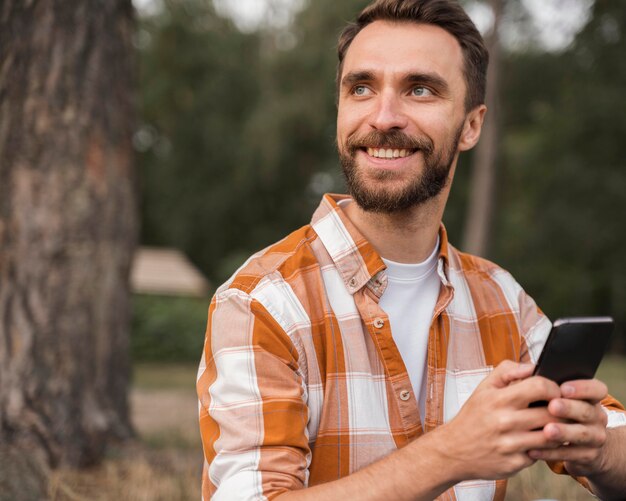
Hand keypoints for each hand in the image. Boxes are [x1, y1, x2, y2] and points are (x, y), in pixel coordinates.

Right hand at [433, 360, 562, 481]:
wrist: (454, 450)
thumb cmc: (473, 416)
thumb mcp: (483, 388)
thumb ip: (507, 371)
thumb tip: (531, 366)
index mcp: (498, 399)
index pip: (539, 387)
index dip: (553, 387)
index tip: (555, 392)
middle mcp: (504, 421)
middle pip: (551, 413)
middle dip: (561, 411)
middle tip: (561, 410)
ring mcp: (510, 444)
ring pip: (551, 436)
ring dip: (557, 431)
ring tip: (553, 426)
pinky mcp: (514, 464)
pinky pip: (541, 454)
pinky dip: (543, 448)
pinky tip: (538, 443)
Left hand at [527, 379, 608, 476]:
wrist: (578, 447)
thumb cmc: (556, 413)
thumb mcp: (553, 397)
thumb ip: (538, 382)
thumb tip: (526, 369)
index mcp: (589, 397)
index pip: (596, 389)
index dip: (582, 388)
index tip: (562, 388)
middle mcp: (596, 416)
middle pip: (587, 410)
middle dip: (569, 408)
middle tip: (552, 406)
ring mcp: (595, 437)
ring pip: (583, 434)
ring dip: (564, 432)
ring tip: (546, 430)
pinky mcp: (588, 456)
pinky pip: (571, 454)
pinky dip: (552, 453)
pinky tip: (534, 450)